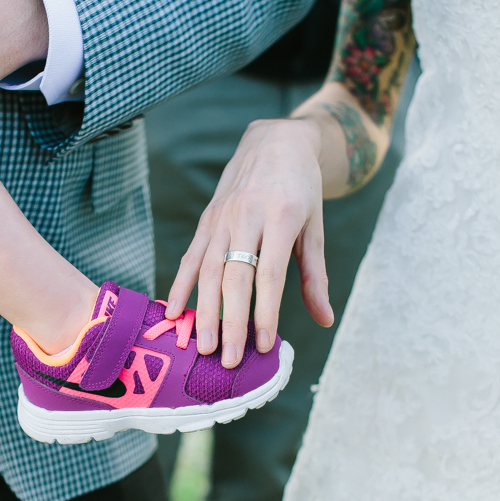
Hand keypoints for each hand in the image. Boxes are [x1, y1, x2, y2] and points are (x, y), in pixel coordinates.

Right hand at [166, 117, 331, 368]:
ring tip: (204, 347)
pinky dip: (180, 285)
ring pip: (208, 270)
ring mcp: (223, 217)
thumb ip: (315, 276)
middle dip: (232, 321)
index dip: (265, 311)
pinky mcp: (207, 219)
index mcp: (281, 217)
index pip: (270, 274)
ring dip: (204, 311)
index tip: (263, 344)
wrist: (275, 140)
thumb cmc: (301, 189)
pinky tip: (173, 311)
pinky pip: (190, 256)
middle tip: (230, 360)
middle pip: (236, 277)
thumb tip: (325, 320)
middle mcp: (248, 216)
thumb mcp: (314, 228)